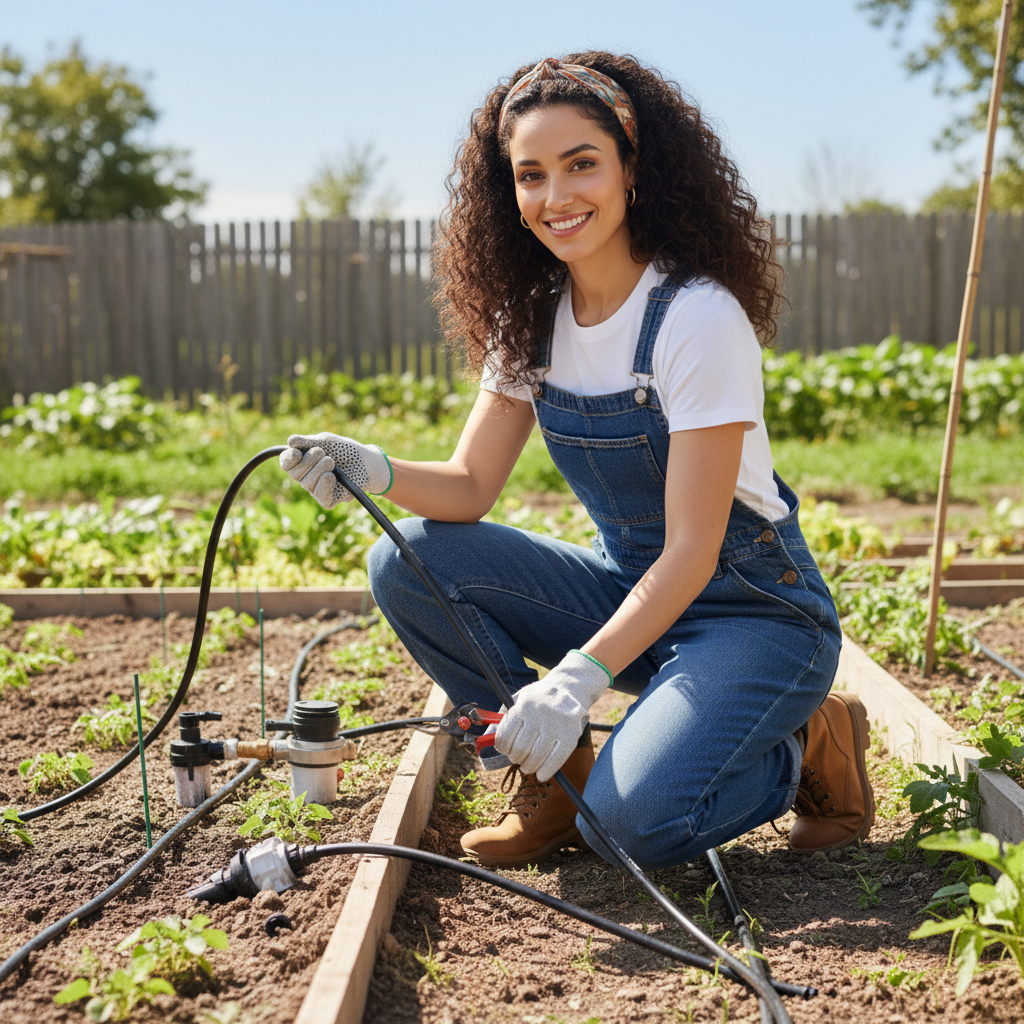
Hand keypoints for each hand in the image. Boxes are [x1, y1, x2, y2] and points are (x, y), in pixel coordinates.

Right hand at [280, 432, 392, 509]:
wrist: (366, 462)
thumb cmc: (345, 450)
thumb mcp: (327, 441)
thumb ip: (309, 441)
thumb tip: (290, 441)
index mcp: (302, 461)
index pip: (286, 463)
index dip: (288, 458)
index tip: (296, 452)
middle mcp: (306, 476)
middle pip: (295, 473)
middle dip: (309, 461)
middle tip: (324, 454)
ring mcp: (316, 489)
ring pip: (307, 484)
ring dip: (320, 470)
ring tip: (332, 462)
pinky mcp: (328, 499)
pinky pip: (320, 496)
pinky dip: (324, 485)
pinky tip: (330, 477)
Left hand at [495, 650, 611, 780]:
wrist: (568, 687)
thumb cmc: (537, 698)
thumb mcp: (517, 700)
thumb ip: (502, 718)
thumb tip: (485, 739)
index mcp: (523, 705)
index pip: (505, 736)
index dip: (502, 748)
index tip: (505, 750)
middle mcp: (539, 714)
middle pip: (520, 750)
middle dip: (516, 758)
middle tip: (517, 758)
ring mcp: (556, 725)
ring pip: (536, 757)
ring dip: (528, 767)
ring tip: (527, 766)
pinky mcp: (571, 735)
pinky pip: (555, 760)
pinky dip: (546, 771)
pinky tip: (541, 774)